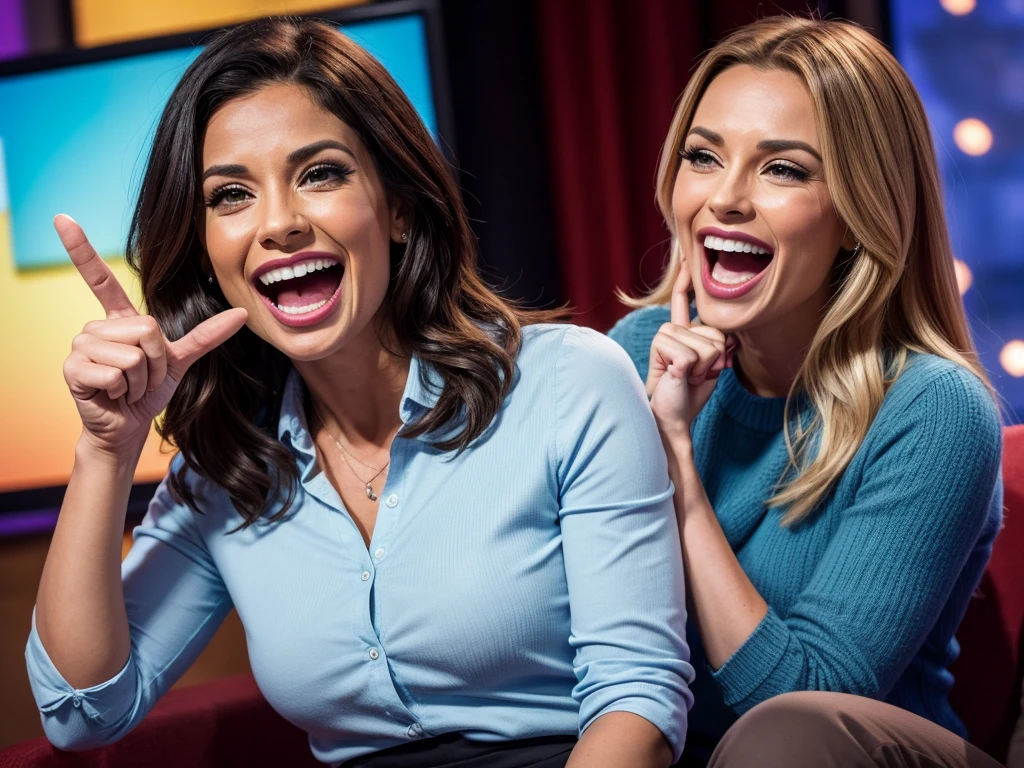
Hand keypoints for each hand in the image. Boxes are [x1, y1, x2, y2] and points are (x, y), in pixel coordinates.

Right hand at [57, 215, 247, 457]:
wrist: (130, 425)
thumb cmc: (149, 391)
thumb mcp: (181, 360)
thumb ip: (207, 335)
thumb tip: (242, 314)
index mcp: (119, 319)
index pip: (99, 279)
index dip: (80, 249)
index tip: (62, 217)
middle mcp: (96, 328)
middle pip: (147, 329)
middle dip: (157, 361)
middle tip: (142, 377)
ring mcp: (80, 347)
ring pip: (133, 354)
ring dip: (141, 379)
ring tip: (127, 387)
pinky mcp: (73, 369)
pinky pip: (116, 372)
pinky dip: (125, 390)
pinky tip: (113, 395)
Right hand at [647, 260, 735, 436]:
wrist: (672, 415)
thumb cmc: (690, 392)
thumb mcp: (712, 366)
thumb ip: (719, 346)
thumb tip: (728, 337)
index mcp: (680, 331)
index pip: (682, 300)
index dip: (686, 279)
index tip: (686, 255)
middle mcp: (671, 329)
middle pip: (716, 332)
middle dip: (715, 358)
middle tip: (696, 374)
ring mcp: (666, 335)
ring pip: (709, 344)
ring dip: (705, 367)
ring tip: (687, 376)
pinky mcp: (662, 344)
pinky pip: (696, 354)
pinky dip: (695, 371)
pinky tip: (680, 376)